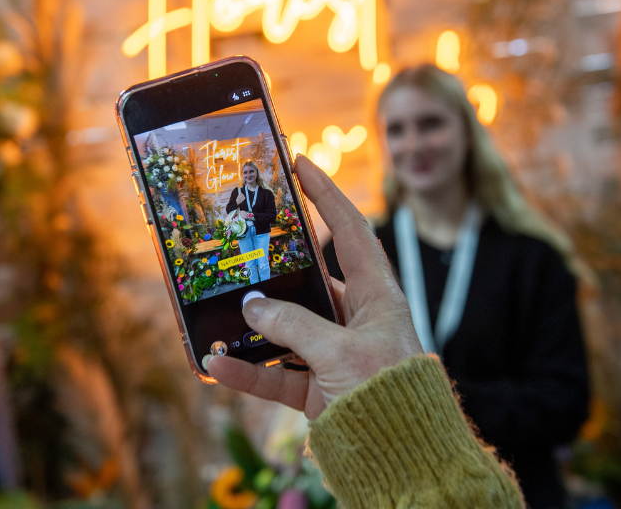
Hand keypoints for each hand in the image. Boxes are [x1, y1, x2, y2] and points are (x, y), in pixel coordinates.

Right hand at [207, 155, 422, 418]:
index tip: (300, 162)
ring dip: (252, 327)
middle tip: (243, 238)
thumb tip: (252, 307)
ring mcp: (335, 353)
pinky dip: (249, 372)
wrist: (405, 458)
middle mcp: (356, 318)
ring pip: (286, 329)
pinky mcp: (320, 389)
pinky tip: (218, 367)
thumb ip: (294, 325)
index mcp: (376, 295)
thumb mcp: (341, 352)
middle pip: (309, 279)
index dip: (326, 194)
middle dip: (275, 263)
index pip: (350, 231)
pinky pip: (277, 373)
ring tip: (216, 309)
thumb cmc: (389, 394)